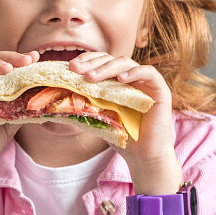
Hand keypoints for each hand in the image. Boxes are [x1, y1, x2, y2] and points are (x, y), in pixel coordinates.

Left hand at [67, 51, 178, 187]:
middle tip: (75, 69)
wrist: (142, 155)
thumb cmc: (119, 135)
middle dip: (91, 62)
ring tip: (90, 77)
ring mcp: (146, 82)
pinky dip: (135, 72)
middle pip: (111, 59)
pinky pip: (150, 73)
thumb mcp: (96, 116)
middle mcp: (131, 77)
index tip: (69, 66)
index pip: (100, 61)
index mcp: (115, 80)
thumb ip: (82, 103)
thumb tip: (54, 97)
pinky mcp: (161, 90)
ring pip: (126, 63)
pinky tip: (121, 79)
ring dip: (106, 68)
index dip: (86, 60)